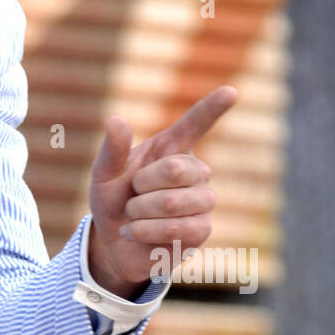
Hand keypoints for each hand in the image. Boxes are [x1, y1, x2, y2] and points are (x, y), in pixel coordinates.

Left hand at [86, 86, 238, 293]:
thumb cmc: (113, 201)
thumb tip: (116, 119)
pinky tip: (136, 232)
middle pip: (176, 169)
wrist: (114, 243)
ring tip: (133, 216)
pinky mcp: (202, 230)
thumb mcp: (103, 175)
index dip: (212, 108)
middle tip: (132, 196)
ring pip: (172, 202)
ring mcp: (203, 200)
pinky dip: (145, 231)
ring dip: (140, 212)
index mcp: (171, 149)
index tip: (231, 91)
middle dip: (141, 186)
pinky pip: (177, 228)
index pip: (196, 124)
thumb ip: (112, 150)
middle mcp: (194, 171)